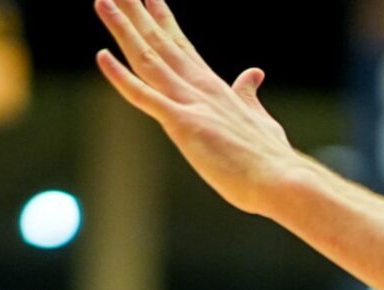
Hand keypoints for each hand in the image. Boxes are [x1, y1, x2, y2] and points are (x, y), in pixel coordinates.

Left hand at [93, 0, 305, 216]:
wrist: (282, 178)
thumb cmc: (271, 159)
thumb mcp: (260, 119)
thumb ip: (249, 96)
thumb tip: (254, 73)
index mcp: (215, 88)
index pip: (183, 46)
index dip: (163, 21)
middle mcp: (200, 88)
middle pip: (161, 43)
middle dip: (136, 14)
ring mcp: (190, 103)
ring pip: (148, 58)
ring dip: (123, 29)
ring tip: (104, 2)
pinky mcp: (183, 124)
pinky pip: (144, 97)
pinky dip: (121, 77)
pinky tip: (102, 56)